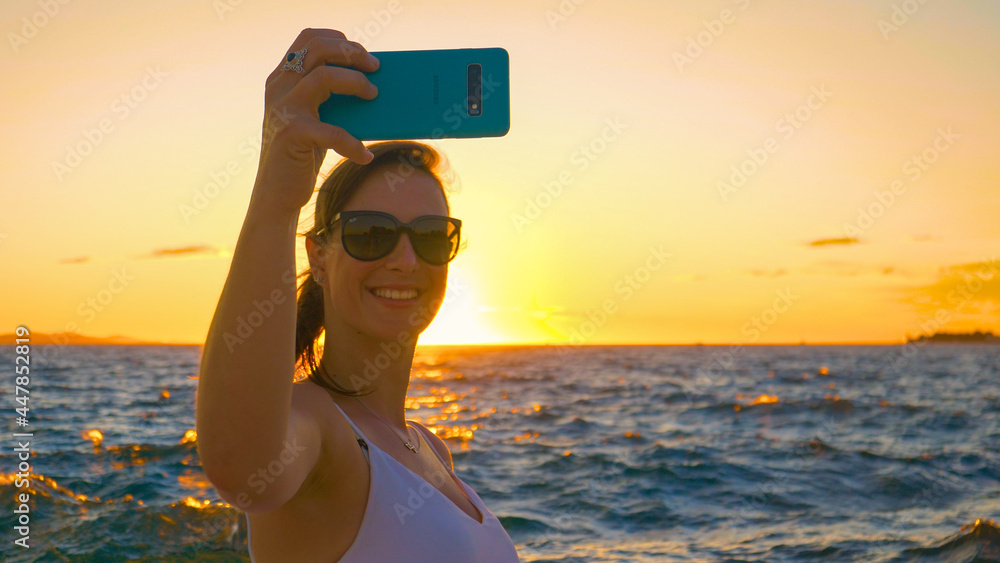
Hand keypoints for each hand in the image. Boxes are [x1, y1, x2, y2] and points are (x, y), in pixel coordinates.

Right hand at [250, 28, 379, 214]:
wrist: (276, 194)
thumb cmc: (302, 155)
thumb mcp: (314, 119)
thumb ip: (329, 99)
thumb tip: (374, 86)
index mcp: (282, 78)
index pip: (308, 38)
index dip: (339, 40)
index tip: (363, 54)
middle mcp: (279, 87)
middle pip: (318, 49)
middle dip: (352, 54)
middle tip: (375, 68)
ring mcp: (283, 109)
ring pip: (324, 77)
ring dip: (355, 83)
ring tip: (374, 97)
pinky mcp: (291, 134)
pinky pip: (333, 131)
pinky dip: (354, 145)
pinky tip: (365, 157)